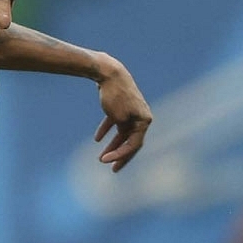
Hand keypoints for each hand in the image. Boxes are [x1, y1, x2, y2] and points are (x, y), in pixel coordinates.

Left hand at [93, 56, 152, 171]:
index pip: (134, 144)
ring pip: (123, 133)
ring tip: (101, 158)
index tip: (104, 161)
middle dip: (121, 156)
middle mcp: (141, 117)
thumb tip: (125, 144)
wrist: (109, 73)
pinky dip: (107, 130)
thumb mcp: (119, 118)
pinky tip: (97, 139)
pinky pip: (115, 123)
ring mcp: (132, 112)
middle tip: (112, 169)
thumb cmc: (116, 95)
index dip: (120, 155)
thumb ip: (123, 133)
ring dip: (113, 145)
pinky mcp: (121, 107)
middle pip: (131, 141)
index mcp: (145, 120)